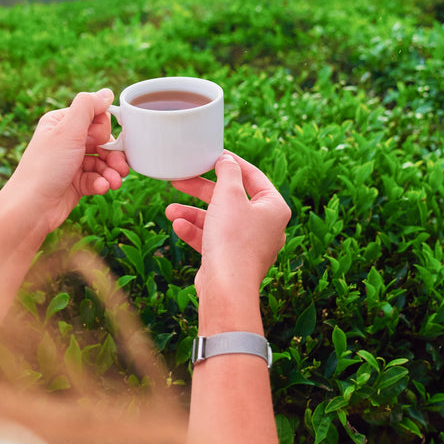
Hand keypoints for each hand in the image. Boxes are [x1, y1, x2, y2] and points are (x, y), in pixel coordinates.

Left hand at [6, 89, 128, 232]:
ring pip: (103, 161)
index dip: (103, 129)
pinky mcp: (76, 183)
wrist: (31, 208)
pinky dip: (102, 183)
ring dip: (112, 171)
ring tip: (115, 182)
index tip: (100, 141)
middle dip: (114, 154)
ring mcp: (71, 162)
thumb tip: (107, 93)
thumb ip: (88, 107)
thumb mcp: (68, 131)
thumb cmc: (46, 167)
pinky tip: (102, 189)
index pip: (95, 116)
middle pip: (103, 140)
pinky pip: (97, 178)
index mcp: (61, 123)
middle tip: (120, 166)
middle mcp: (66, 141)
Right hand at [166, 152, 289, 299]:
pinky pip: (213, 240)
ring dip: (193, 214)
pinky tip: (177, 226)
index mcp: (274, 207)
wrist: (227, 288)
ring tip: (169, 210)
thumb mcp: (228, 195)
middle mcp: (265, 226)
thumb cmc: (233, 239)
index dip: (230, 163)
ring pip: (218, 221)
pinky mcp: (233, 260)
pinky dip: (196, 232)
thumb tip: (227, 159)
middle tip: (181, 180)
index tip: (211, 155)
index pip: (252, 176)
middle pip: (231, 199)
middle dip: (202, 191)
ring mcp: (249, 245)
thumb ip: (228, 172)